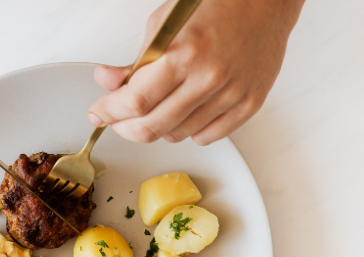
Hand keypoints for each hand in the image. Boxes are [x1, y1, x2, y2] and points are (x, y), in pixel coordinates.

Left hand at [88, 0, 303, 145]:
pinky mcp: (248, 105)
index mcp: (185, 54)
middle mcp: (209, 78)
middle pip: (153, 127)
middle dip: (125, 128)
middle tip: (117, 120)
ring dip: (156, 128)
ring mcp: (231, 95)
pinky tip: (184, 112)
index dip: (110, 112)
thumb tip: (108, 83)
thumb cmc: (214, 6)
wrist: (264, 1)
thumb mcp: (163, 24)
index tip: (98, 114)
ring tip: (154, 108)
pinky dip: (188, 131)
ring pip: (177, 135)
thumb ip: (135, 61)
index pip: (136, 101)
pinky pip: (206, 137)